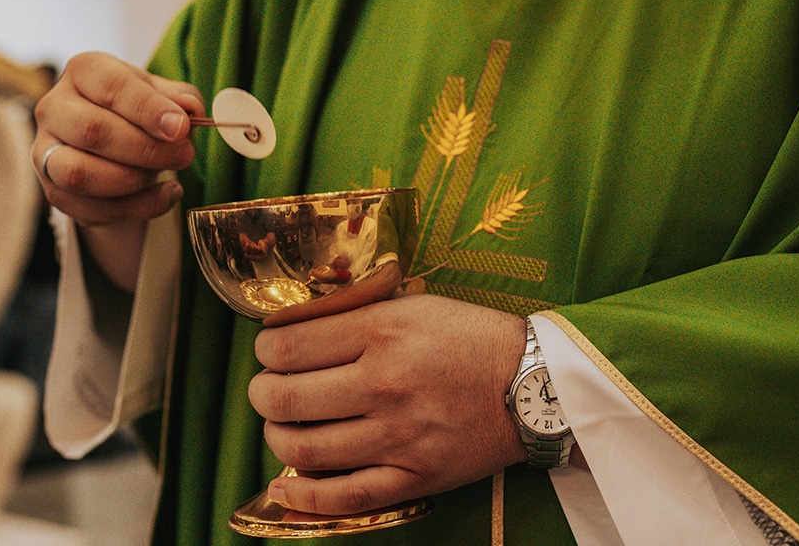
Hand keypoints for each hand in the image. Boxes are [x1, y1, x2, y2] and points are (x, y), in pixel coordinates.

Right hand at [32, 52, 203, 289]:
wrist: (113, 146)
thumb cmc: (136, 112)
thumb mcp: (161, 95)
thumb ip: (178, 98)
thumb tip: (188, 108)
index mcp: (83, 71)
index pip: (111, 86)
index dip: (148, 109)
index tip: (180, 127)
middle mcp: (54, 107)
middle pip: (93, 130)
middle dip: (146, 148)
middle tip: (184, 155)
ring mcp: (46, 151)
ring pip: (80, 174)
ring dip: (134, 180)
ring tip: (169, 174)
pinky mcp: (54, 191)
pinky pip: (91, 208)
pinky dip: (137, 207)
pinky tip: (166, 194)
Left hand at [248, 294, 527, 515]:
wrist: (537, 383)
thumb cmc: (471, 337)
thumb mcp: (410, 303)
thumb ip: (351, 312)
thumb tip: (288, 327)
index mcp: (381, 334)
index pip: (287, 346)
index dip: (264, 349)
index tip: (269, 350)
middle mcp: (384, 385)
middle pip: (283, 398)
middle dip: (261, 394)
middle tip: (267, 389)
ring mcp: (398, 437)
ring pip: (303, 448)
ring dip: (277, 437)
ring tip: (282, 427)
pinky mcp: (415, 477)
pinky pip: (344, 496)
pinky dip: (304, 496)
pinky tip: (285, 486)